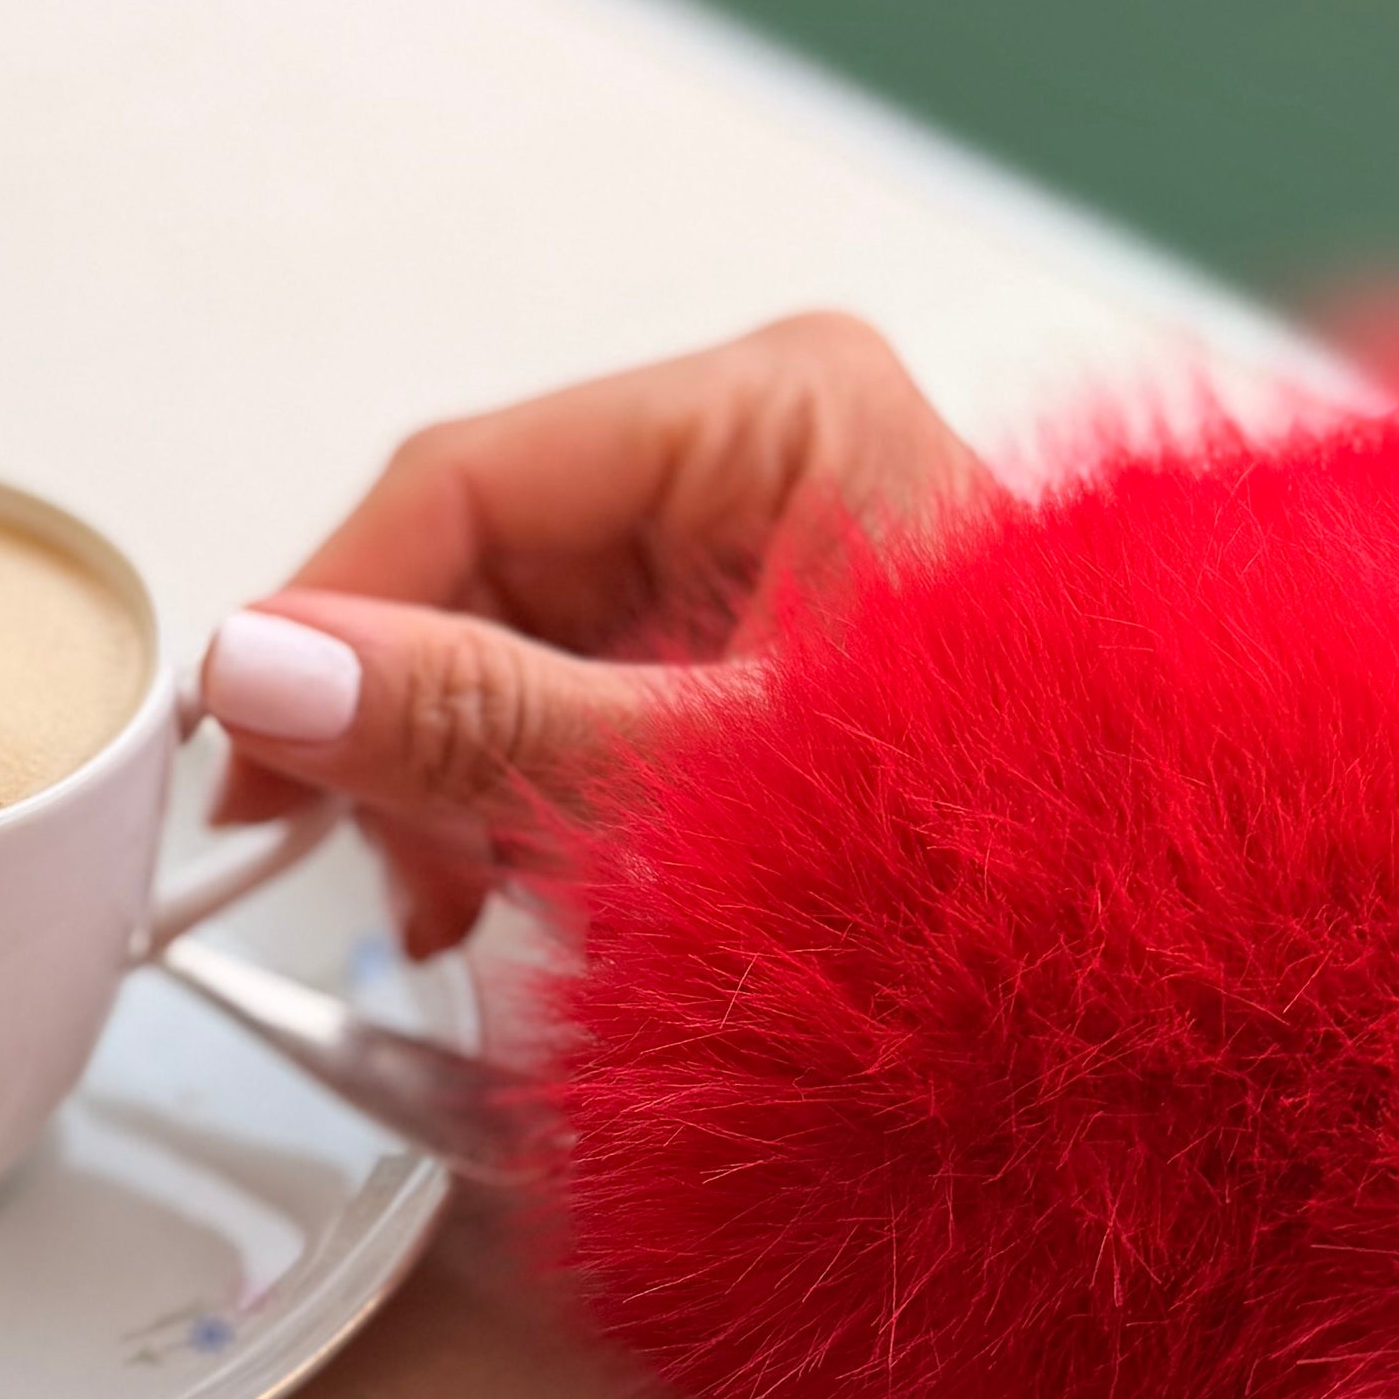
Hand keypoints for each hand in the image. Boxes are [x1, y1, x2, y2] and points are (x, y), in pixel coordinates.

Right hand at [197, 312, 985, 951]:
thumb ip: (480, 726)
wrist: (1158, 987)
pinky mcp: (753, 656)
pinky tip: (528, 893)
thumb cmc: (1010, 853)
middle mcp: (765, 456)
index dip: (331, 616)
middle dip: (411, 726)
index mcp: (777, 410)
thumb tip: (270, 671)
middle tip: (365, 865)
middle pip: (483, 565)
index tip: (241, 746)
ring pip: (514, 643)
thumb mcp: (703, 788)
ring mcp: (759, 555)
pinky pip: (580, 704)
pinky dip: (530, 806)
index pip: (470, 478)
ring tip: (475, 903)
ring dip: (463, 784)